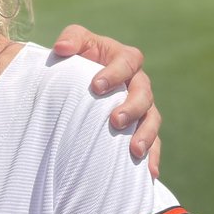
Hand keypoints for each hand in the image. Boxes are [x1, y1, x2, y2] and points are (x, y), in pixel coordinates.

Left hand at [52, 25, 160, 175]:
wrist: (76, 82)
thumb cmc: (76, 58)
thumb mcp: (74, 43)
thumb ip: (71, 39)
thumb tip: (61, 48)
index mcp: (124, 58)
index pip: (127, 62)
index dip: (115, 73)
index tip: (96, 86)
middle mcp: (137, 82)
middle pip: (144, 93)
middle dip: (133, 107)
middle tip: (115, 120)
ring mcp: (142, 107)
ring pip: (152, 119)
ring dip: (146, 135)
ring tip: (134, 150)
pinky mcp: (139, 128)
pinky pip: (152, 143)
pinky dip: (152, 157)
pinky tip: (148, 173)